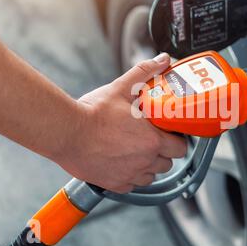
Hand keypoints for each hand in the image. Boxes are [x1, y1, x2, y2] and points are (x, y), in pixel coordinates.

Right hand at [56, 53, 186, 192]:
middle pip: (167, 163)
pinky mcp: (114, 184)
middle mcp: (144, 161)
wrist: (65, 132)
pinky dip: (130, 176)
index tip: (170, 133)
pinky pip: (131, 185)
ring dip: (148, 165)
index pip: (181, 148)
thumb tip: (163, 60)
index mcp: (152, 140)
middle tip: (152, 139)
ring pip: (150, 176)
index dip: (177, 140)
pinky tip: (121, 162)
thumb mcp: (122, 88)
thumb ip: (145, 73)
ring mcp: (129, 175)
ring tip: (136, 151)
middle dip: (163, 152)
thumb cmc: (93, 112)